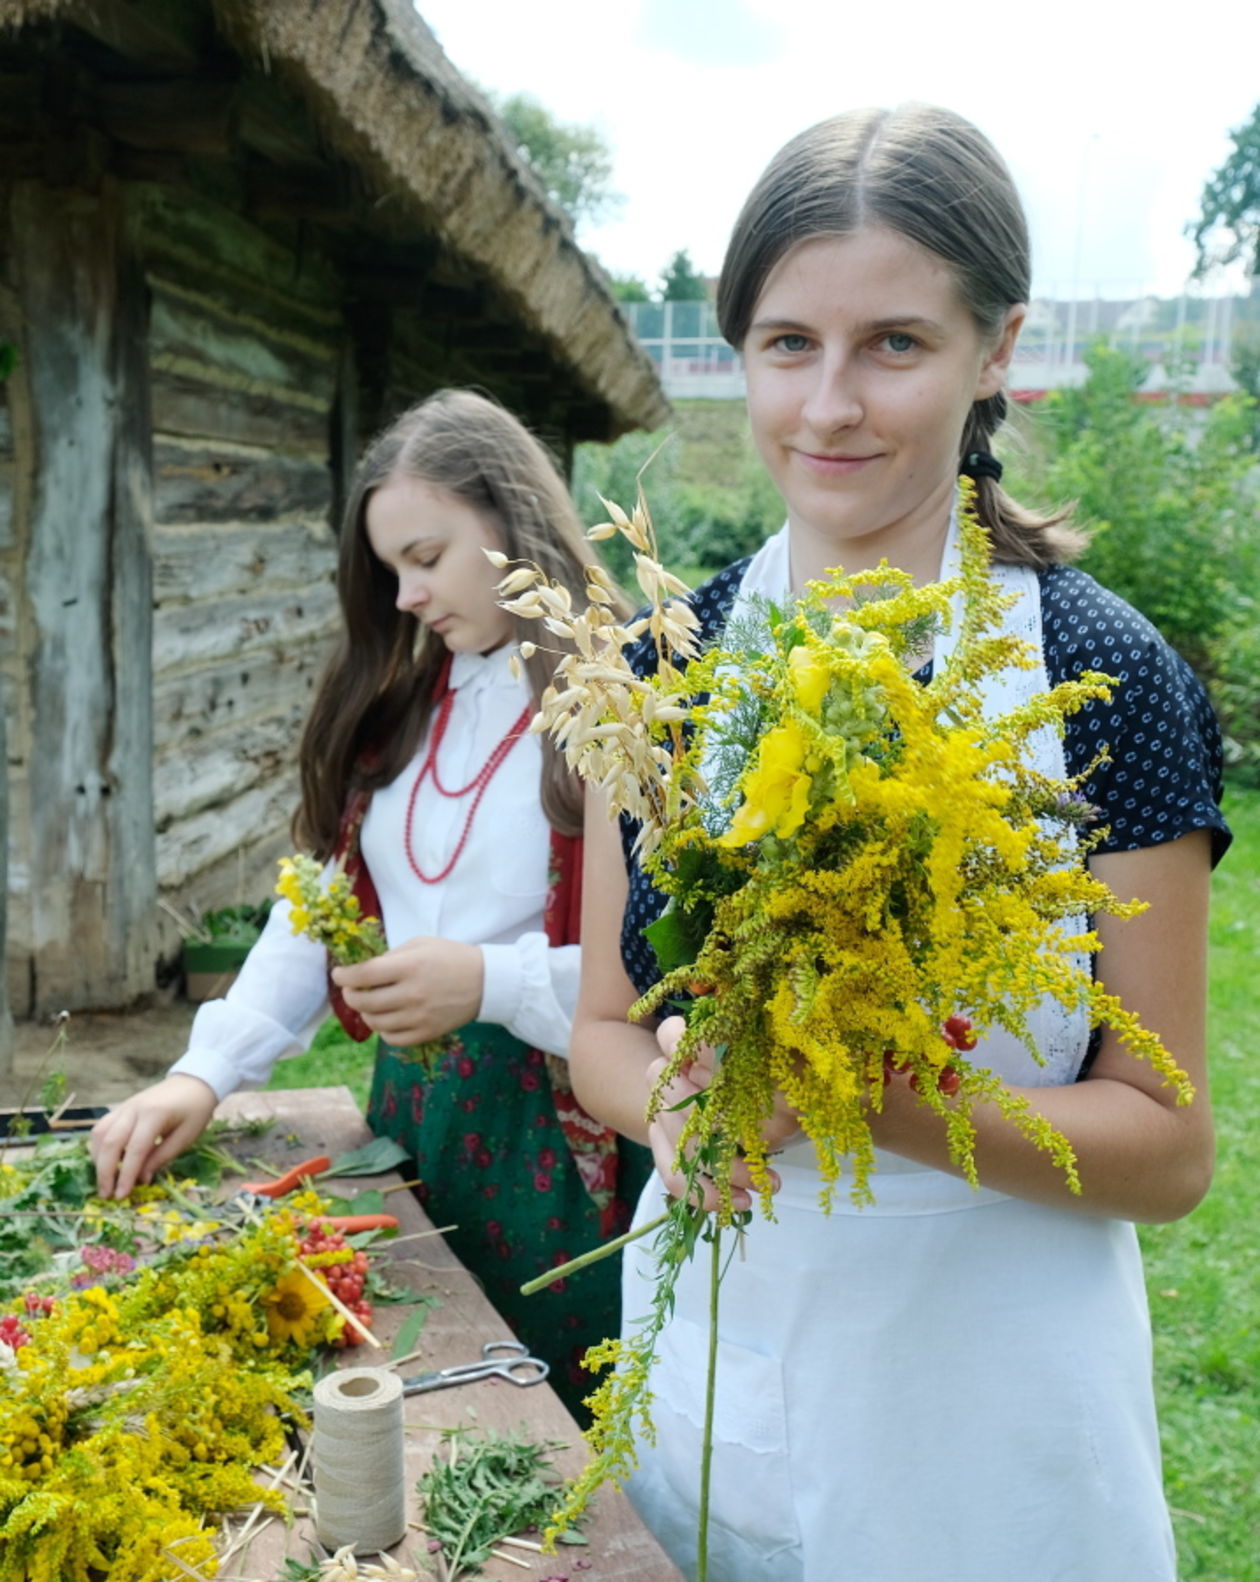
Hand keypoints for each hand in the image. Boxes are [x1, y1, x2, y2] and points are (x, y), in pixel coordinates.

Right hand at [88, 1074, 218, 1198]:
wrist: (193, 1082)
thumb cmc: (195, 1110)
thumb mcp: (186, 1136)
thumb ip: (162, 1157)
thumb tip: (141, 1179)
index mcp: (154, 1114)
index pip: (135, 1149)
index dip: (126, 1175)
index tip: (121, 1196)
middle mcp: (134, 1109)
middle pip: (111, 1142)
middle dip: (105, 1172)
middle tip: (106, 1195)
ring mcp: (124, 1106)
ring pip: (100, 1134)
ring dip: (98, 1159)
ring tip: (105, 1180)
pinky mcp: (121, 1108)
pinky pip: (101, 1127)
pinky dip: (99, 1146)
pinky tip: (105, 1161)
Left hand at [331, 936, 483, 1045]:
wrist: (486, 982)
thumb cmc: (451, 957)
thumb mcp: (421, 944)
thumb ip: (391, 956)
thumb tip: (363, 970)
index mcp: (410, 966)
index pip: (364, 975)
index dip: (344, 976)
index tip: (338, 974)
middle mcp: (412, 993)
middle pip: (364, 1002)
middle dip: (350, 995)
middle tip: (351, 989)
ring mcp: (420, 1017)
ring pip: (375, 1022)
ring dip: (365, 1013)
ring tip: (369, 1004)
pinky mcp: (427, 1033)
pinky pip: (392, 1039)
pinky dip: (383, 1030)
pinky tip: (386, 1019)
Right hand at [646, 1015, 800, 1211]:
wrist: (785, 1109)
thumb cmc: (790, 1080)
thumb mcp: (791, 1069)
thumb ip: (772, 1065)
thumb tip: (764, 1060)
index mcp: (698, 1044)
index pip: (671, 1035)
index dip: (681, 1048)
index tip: (703, 1065)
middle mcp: (675, 1074)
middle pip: (670, 1096)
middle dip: (711, 1125)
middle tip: (756, 1142)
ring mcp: (667, 1113)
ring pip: (673, 1142)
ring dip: (718, 1168)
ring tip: (761, 1184)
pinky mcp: (670, 1150)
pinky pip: (674, 1176)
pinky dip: (706, 1193)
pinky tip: (741, 1200)